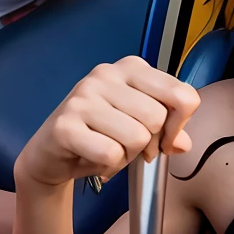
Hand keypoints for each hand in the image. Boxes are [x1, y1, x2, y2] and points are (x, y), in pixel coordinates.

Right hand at [16, 58, 199, 191]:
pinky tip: (95, 159)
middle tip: (132, 149)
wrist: (49, 153)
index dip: (180, 124)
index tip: (167, 137)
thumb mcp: (139, 124)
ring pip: (137, 137)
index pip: (180, 93)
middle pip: (158, 118)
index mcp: (131, 68)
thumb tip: (184, 143)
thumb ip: (167, 129)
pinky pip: (111, 153)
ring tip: (111, 151)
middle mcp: (106, 74)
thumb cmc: (98, 134)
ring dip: (128, 156)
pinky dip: (110, 165)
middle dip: (151, 144)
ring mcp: (83, 96)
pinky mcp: (66, 124)